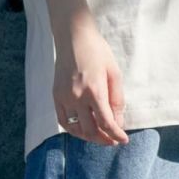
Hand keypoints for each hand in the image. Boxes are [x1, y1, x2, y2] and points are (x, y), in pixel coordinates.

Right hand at [53, 16, 130, 146]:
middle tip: (113, 140)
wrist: (74, 37)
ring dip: (89, 137)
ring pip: (75, 129)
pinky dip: (73, 129)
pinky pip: (63, 121)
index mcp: (94, 91)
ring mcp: (63, 97)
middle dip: (104, 139)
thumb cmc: (98, 52)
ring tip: (100, 136)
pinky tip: (83, 129)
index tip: (123, 140)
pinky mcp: (55, 96)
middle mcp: (77, 97)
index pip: (106, 123)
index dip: (116, 135)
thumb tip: (118, 123)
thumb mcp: (114, 74)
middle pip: (91, 130)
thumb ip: (117, 101)